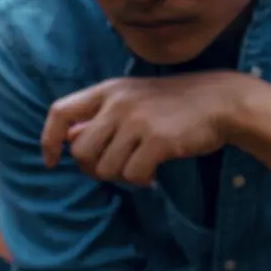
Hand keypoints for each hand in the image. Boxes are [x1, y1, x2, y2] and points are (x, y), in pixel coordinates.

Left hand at [40, 73, 250, 185]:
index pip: (60, 112)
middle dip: (93, 167)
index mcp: (108, 90)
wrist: (222, 102)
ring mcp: (138, 121)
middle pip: (80, 150)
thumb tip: (67, 140)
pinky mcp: (158, 140)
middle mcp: (118, 103)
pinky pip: (131, 175)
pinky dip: (141, 180)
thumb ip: (99, 117)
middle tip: (114, 167)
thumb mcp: (132, 99)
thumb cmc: (173, 105)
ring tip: (139, 165)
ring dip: (121, 175)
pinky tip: (153, 172)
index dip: (49, 139)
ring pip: (105, 168)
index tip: (51, 160)